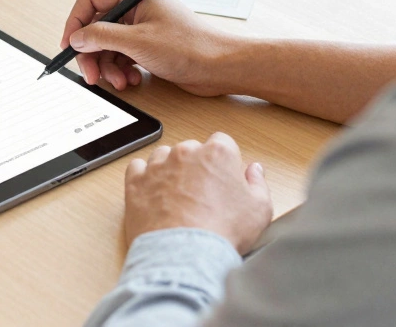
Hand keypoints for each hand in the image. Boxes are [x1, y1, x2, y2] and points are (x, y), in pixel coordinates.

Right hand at [61, 0, 236, 94]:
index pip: (91, 0)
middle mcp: (136, 7)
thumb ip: (102, 37)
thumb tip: (77, 38)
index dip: (75, 22)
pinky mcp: (146, 45)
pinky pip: (121, 56)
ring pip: (107, 45)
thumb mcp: (138, 42)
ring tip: (120, 82)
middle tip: (91, 76)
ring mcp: (141, 27)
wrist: (220, 67)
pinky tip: (132, 81)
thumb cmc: (189, 47)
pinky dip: (121, 70)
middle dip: (92, 53)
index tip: (69, 46)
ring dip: (108, 67)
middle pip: (96, 27)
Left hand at [124, 133, 272, 252]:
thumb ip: (258, 183)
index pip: (223, 143)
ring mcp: (158, 165)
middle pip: (192, 149)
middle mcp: (185, 152)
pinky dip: (144, 178)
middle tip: (203, 194)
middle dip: (197, 166)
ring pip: (164, 156)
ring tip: (178, 197)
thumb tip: (254, 170)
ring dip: (170, 170)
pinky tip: (154, 194)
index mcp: (217, 153)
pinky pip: (138, 168)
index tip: (224, 178)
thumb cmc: (223, 232)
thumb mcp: (259, 210)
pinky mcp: (136, 181)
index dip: (225, 161)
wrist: (184, 253)